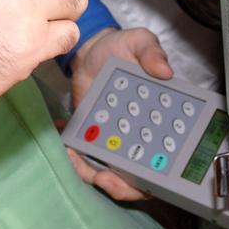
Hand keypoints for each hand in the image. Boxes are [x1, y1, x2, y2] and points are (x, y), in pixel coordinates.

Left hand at [65, 27, 172, 200]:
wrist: (93, 48)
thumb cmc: (122, 48)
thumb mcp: (139, 42)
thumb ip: (152, 53)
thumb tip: (165, 71)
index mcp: (158, 123)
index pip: (163, 161)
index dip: (151, 178)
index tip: (133, 176)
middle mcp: (138, 138)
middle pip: (133, 178)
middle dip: (118, 185)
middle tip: (101, 176)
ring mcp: (112, 139)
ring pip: (105, 170)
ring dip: (89, 172)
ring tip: (73, 157)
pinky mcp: (90, 134)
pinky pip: (83, 155)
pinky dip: (73, 156)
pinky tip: (63, 145)